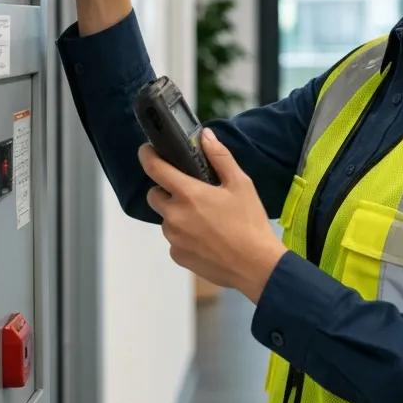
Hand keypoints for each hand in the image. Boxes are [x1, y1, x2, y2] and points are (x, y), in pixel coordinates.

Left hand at [139, 129, 287, 302]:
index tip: (147, 150)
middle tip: (191, 193)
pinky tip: (207, 238)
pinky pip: (174, 240)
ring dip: (177, 215)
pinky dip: (184, 236)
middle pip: (154, 195)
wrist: (255, 266)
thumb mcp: (241, 184)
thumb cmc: (249, 222)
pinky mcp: (177, 256)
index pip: (155, 169)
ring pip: (165, 219)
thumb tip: (205, 136)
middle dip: (166, 191)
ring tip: (205, 220)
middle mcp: (174, 215)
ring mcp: (173, 238)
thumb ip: (220, 157)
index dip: (147, 156)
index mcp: (188, 194)